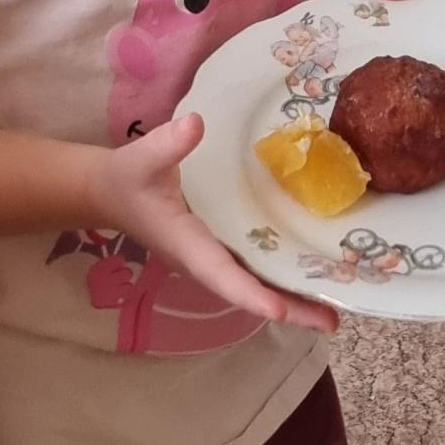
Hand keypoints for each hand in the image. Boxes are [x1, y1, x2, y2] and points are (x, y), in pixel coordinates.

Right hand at [103, 113, 339, 335]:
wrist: (111, 193)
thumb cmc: (128, 178)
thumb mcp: (142, 159)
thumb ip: (166, 144)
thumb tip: (196, 124)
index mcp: (186, 245)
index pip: (220, 274)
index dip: (250, 293)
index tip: (279, 310)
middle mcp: (204, 262)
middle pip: (250, 292)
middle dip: (289, 309)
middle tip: (331, 321)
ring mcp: (214, 260)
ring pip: (256, 287)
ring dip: (293, 301)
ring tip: (334, 312)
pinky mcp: (221, 252)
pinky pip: (255, 272)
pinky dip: (284, 281)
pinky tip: (315, 281)